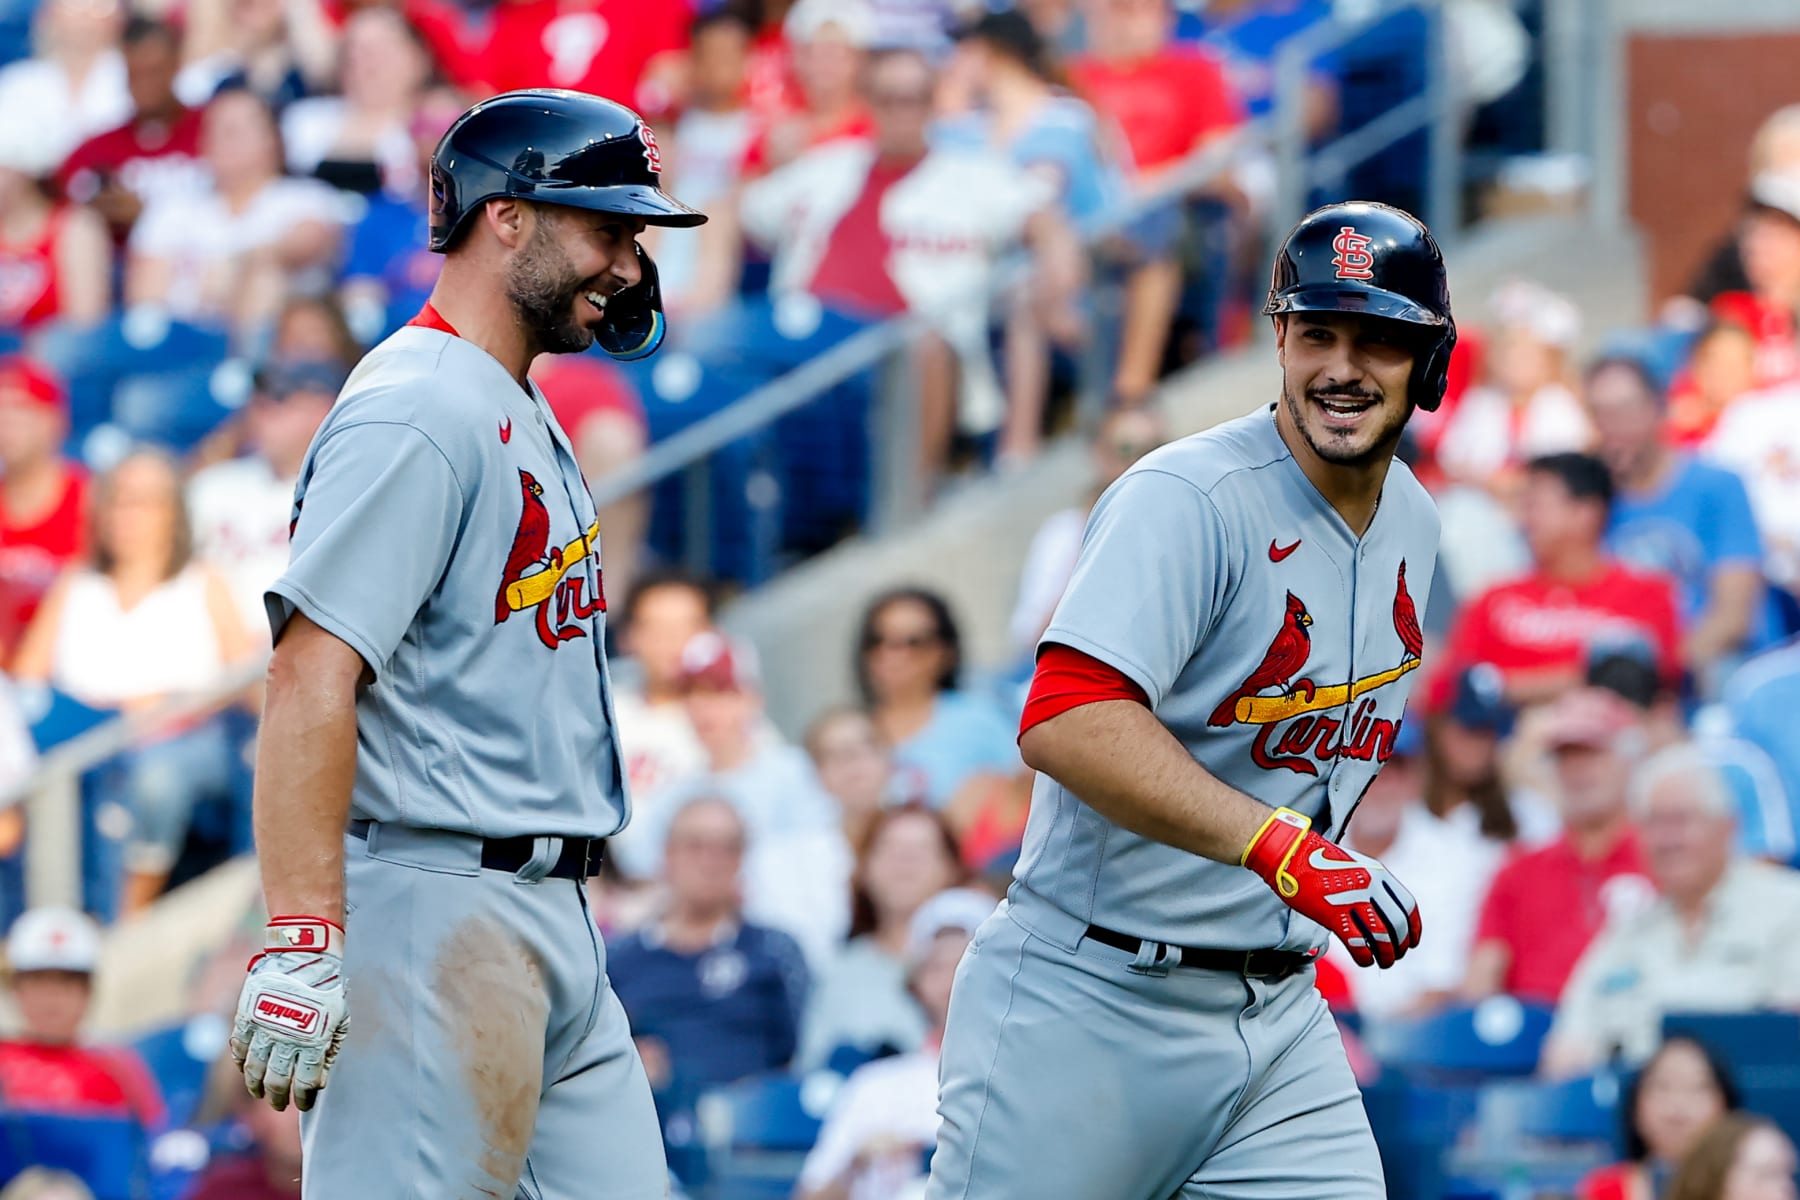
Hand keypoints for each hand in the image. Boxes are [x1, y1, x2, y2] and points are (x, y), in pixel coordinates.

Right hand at [230, 916, 348, 1110]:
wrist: (304, 956)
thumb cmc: (327, 988)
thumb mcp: (340, 1017)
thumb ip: (331, 1049)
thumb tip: (321, 1080)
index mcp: (313, 1041)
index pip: (307, 1081)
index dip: (305, 1098)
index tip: (304, 1105)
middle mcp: (287, 1040)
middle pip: (278, 1081)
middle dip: (279, 1098)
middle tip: (280, 1105)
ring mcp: (264, 1029)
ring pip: (255, 1069)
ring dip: (256, 1086)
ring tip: (260, 1093)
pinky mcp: (247, 1018)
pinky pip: (238, 1047)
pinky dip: (240, 1061)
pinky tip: (244, 1069)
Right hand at [1241, 808, 1420, 968]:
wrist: (1289, 852)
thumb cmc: (1318, 860)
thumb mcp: (1354, 865)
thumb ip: (1371, 884)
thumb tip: (1381, 912)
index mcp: (1378, 873)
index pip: (1408, 907)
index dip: (1413, 929)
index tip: (1411, 943)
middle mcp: (1370, 886)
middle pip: (1397, 925)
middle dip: (1399, 947)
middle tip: (1394, 957)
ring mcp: (1352, 899)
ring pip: (1381, 937)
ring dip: (1385, 955)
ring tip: (1382, 963)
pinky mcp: (1332, 913)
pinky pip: (1357, 943)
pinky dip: (1364, 956)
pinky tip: (1363, 960)